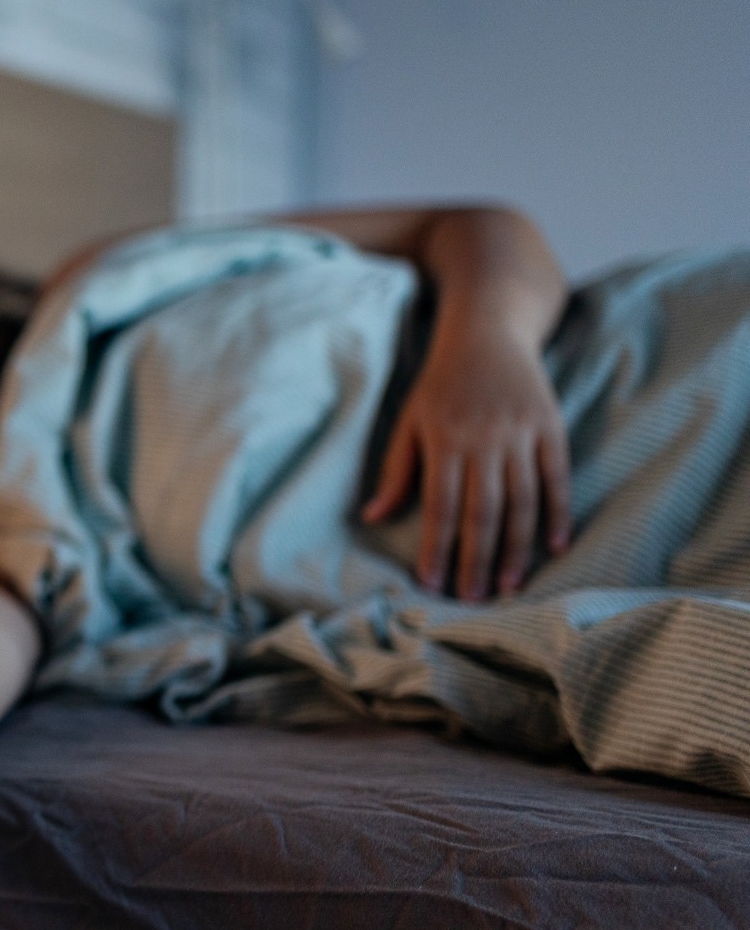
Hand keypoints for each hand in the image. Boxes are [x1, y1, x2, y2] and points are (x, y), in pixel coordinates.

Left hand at [362, 327, 571, 598]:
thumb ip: (397, 471)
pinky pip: (557, 477)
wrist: (488, 331)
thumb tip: (372, 517)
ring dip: (516, 547)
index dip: (437, 547)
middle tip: (473, 598)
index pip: (440, 506)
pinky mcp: (551, 426)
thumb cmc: (440, 384)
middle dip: (477, 558)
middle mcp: (484, 438)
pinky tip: (553, 546)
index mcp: (444, 439)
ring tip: (508, 585)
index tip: (432, 583)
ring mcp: (522, 432)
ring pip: (523, 500)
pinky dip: (557, 513)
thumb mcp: (409, 421)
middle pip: (484, 511)